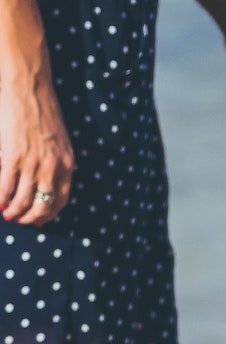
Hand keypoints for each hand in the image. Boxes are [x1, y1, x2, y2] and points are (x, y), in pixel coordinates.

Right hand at [0, 70, 70, 225]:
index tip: (39, 221)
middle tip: (20, 221)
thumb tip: (44, 178)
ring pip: (24, 200)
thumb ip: (55, 160)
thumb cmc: (41, 110)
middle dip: (30, 217)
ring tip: (7, 215)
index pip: (61, 200)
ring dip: (14, 212)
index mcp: (67, 164)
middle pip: (43, 204)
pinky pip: (6, 186)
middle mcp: (53, 167)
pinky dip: (1, 198)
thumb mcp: (58, 140)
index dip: (49, 214)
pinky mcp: (12, 156)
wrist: (29, 88)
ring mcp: (33, 163)